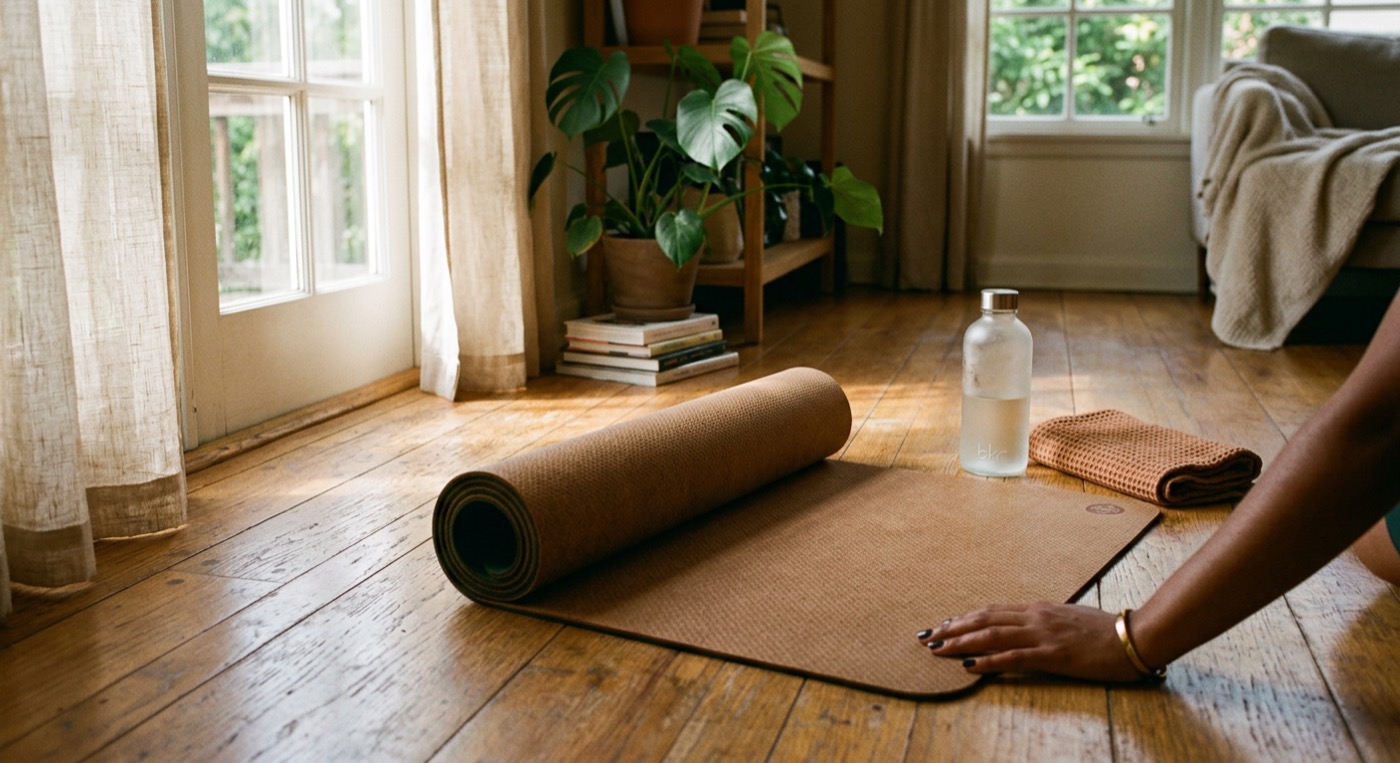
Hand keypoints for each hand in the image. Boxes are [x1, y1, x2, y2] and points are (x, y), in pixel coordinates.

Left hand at [917, 602, 1145, 682]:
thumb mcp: (1069, 621)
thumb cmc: (1106, 632)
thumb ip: (1045, 623)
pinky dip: (987, 661)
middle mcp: (1036, 617)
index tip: (943, 625)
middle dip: (953, 628)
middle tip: (927, 636)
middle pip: (985, 619)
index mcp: (1039, 609)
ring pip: (992, 635)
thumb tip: (1025, 628)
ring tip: (938, 648)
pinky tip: (969, 666)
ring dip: (961, 642)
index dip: (965, 618)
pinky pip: (1013, 657)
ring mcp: (1043, 635)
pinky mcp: (1053, 655)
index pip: (993, 611)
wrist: (1136, 637)